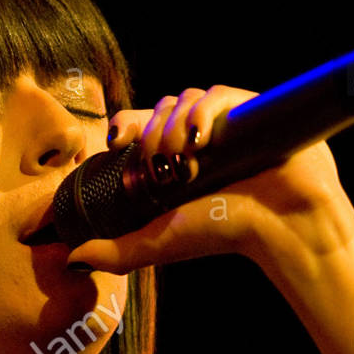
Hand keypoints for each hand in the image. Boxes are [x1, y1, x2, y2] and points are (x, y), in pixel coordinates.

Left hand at [64, 84, 353, 274]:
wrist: (282, 226)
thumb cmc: (226, 232)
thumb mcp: (159, 242)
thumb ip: (116, 251)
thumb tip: (71, 259)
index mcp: (176, 160)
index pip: (140, 128)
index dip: (124, 125)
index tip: (113, 140)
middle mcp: (199, 139)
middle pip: (158, 110)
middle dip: (150, 129)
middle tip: (156, 158)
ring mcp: (224, 123)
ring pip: (183, 99)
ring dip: (174, 122)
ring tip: (184, 154)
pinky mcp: (249, 111)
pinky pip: (216, 94)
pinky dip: (202, 109)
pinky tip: (200, 136)